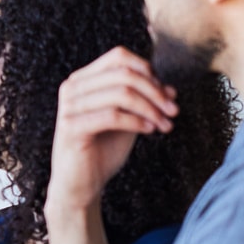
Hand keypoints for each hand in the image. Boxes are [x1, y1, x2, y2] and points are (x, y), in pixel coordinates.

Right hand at [47, 47, 176, 216]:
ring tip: (166, 124)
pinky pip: (112, 116)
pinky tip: (150, 131)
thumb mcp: (129, 121)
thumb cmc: (102, 152)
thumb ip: (145, 103)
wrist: (81, 186)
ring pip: (121, 94)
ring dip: (150, 109)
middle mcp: (72, 88)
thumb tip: (171, 89)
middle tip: (173, 111)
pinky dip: (137, 122)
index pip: (119, 57)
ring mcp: (69, 106)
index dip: (147, 71)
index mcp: (83, 79)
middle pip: (123, 74)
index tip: (167, 94)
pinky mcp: (71, 127)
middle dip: (155, 91)